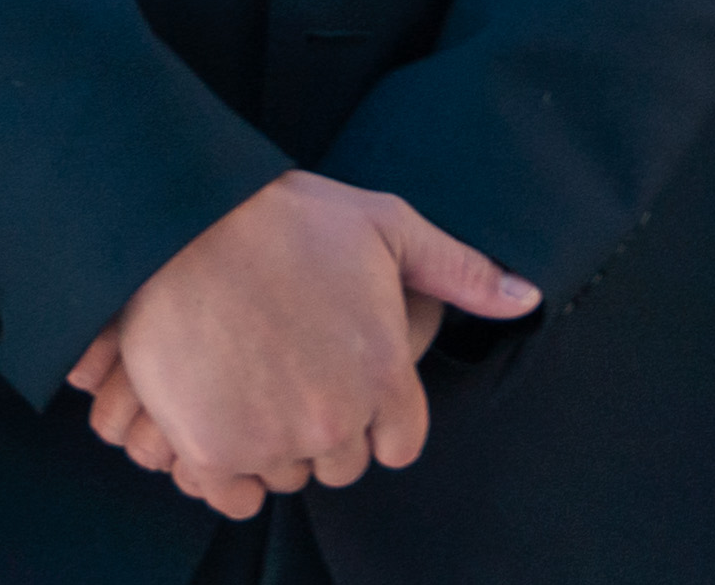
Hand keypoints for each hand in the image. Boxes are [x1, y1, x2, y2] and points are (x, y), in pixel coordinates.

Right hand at [75, 174, 536, 518]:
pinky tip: (226, 430)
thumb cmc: (291, 219)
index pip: (401, 444)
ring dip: (278, 446)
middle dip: (330, 430)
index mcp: (385, 373)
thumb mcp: (390, 226)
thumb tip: (529, 298)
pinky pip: (234, 496)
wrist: (185, 226)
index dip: (382, 419)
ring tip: (258, 389)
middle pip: (345, 462)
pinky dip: (231, 476)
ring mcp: (271, 439)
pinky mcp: (211, 451)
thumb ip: (462, 272)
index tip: (354, 387)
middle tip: (302, 380)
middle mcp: (335, 418)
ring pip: (289, 475)